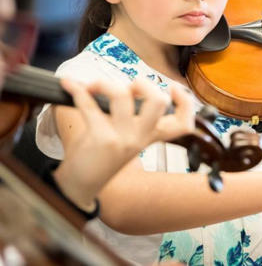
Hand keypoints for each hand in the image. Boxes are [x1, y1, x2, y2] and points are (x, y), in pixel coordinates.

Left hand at [53, 78, 194, 209]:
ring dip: (105, 83)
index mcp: (151, 136)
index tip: (174, 88)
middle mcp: (141, 137)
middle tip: (128, 87)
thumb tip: (123, 85)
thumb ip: (133, 116)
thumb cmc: (101, 157)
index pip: (183, 123)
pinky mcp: (101, 138)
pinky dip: (77, 91)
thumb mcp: (126, 138)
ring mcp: (123, 138)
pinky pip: (89, 105)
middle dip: (144, 84)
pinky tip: (69, 86)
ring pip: (122, 96)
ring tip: (94, 86)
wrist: (80, 186)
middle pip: (158, 102)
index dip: (186, 102)